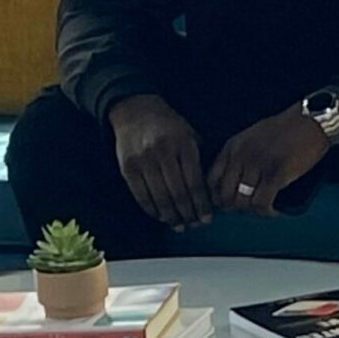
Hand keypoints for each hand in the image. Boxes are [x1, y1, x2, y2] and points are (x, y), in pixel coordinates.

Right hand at [109, 94, 211, 229]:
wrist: (136, 111)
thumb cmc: (169, 127)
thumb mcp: (190, 136)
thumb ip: (199, 161)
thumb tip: (210, 194)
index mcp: (183, 145)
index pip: (194, 182)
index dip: (201, 204)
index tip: (207, 218)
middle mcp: (163, 153)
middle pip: (178, 193)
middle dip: (188, 213)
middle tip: (194, 225)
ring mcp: (143, 160)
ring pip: (160, 198)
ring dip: (171, 216)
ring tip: (179, 225)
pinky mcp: (128, 168)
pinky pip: (141, 196)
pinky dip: (152, 210)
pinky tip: (161, 216)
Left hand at [208, 105, 332, 216]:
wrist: (311, 121)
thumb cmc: (286, 129)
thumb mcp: (252, 136)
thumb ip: (239, 155)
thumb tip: (234, 181)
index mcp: (233, 146)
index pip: (212, 179)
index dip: (217, 196)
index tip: (227, 202)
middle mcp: (240, 156)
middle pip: (225, 195)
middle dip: (233, 207)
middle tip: (246, 209)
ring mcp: (257, 166)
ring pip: (242, 202)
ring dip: (252, 210)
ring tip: (262, 208)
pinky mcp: (275, 175)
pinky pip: (261, 203)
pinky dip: (266, 212)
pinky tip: (273, 211)